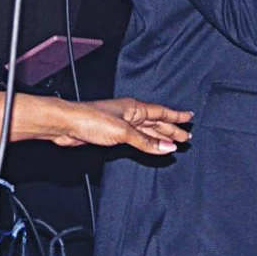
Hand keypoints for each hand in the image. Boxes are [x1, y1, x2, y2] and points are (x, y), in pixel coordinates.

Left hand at [34, 96, 192, 154]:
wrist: (67, 125)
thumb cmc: (90, 119)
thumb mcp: (123, 132)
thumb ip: (146, 141)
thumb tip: (168, 147)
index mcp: (134, 108)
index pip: (162, 112)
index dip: (176, 116)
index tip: (189, 117)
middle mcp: (129, 115)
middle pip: (156, 122)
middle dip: (172, 129)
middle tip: (186, 136)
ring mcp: (121, 125)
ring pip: (147, 131)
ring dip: (161, 137)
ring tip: (174, 143)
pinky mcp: (112, 134)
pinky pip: (136, 139)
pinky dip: (147, 143)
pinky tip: (151, 146)